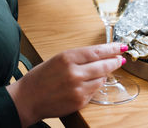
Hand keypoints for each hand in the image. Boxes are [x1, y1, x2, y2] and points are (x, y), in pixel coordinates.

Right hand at [6, 43, 126, 126]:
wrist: (26, 100)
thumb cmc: (40, 78)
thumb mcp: (58, 59)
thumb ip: (79, 57)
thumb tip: (100, 55)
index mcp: (67, 58)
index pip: (97, 51)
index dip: (112, 49)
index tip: (121, 47)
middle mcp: (74, 72)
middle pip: (104, 65)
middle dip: (115, 61)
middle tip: (121, 58)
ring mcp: (78, 88)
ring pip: (102, 78)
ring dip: (104, 74)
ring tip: (100, 71)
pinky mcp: (79, 101)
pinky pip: (95, 90)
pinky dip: (95, 85)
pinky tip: (89, 83)